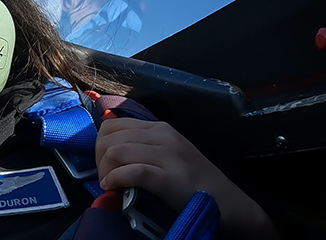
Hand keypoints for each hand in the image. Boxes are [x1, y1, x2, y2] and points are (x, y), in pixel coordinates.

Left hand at [95, 118, 276, 238]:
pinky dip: (115, 179)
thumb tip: (108, 149)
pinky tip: (113, 188)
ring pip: (116, 152)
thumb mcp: (167, 152)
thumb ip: (142, 146)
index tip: (103, 164)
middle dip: (99, 159)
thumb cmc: (193, 180)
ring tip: (109, 184)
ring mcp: (167, 155)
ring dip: (105, 171)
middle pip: (109, 138)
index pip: (112, 125)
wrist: (226, 201)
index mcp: (158, 128)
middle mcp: (161, 136)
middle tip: (105, 177)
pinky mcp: (169, 177)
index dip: (99, 144)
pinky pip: (131, 172)